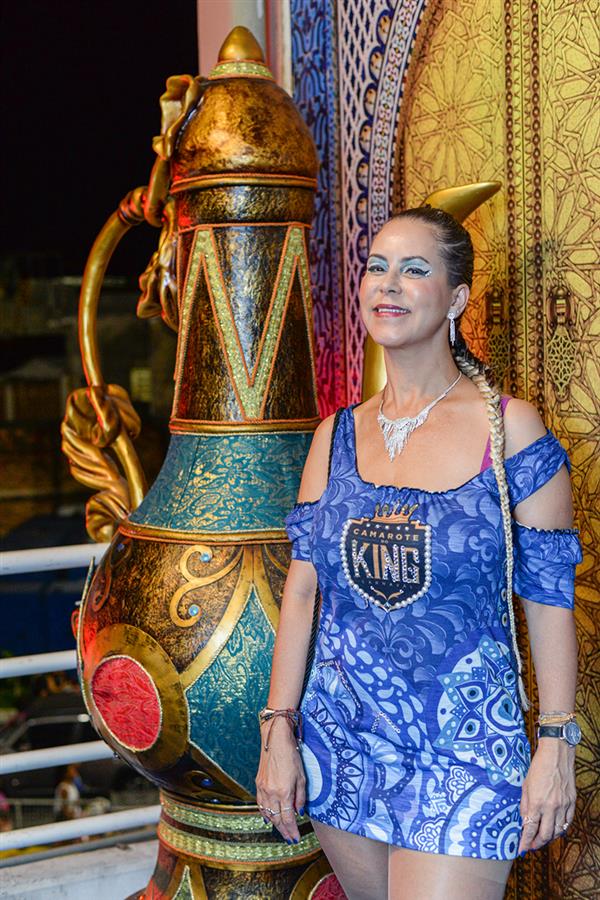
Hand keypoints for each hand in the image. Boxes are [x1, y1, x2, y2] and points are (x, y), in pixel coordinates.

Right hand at [255, 716, 305, 843]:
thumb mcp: (302, 777)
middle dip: (284, 831)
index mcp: (284, 792)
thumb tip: (298, 812)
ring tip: (282, 830)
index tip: (296, 838)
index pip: (287, 819)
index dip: (292, 830)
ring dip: (275, 824)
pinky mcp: (258, 784)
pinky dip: (265, 813)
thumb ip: (300, 797)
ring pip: (267, 813)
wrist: (275, 740)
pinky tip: (269, 818)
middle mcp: (271, 793)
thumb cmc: (291, 755)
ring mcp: (262, 788)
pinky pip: (260, 804)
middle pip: (276, 819)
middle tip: (290, 838)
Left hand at [518, 738, 575, 853]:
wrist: (556, 755)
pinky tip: (555, 829)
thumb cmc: (538, 767)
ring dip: (549, 838)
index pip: (530, 829)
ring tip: (542, 838)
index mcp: (536, 802)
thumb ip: (524, 806)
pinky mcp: (572, 803)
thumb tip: (524, 822)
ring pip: (558, 831)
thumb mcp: (525, 785)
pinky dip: (561, 829)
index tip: (522, 849)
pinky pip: (567, 822)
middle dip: (537, 843)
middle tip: (531, 845)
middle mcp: (551, 807)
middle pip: (545, 835)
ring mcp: (563, 806)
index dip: (526, 841)